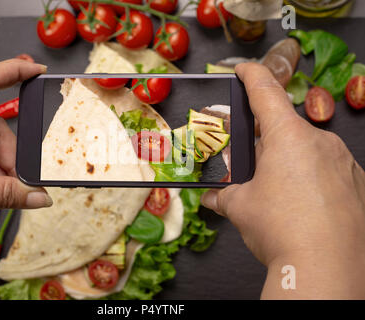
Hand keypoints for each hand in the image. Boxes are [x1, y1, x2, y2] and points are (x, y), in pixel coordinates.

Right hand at [201, 63, 364, 298]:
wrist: (325, 269)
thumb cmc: (282, 229)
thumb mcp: (241, 208)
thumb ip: (224, 195)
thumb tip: (213, 196)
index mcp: (288, 137)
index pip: (265, 92)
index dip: (251, 75)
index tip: (242, 69)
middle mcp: (320, 142)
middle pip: (285, 128)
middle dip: (264, 142)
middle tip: (249, 163)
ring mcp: (343, 162)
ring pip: (307, 151)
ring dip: (287, 163)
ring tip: (274, 193)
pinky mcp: (357, 184)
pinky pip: (327, 171)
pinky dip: (310, 180)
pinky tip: (299, 205)